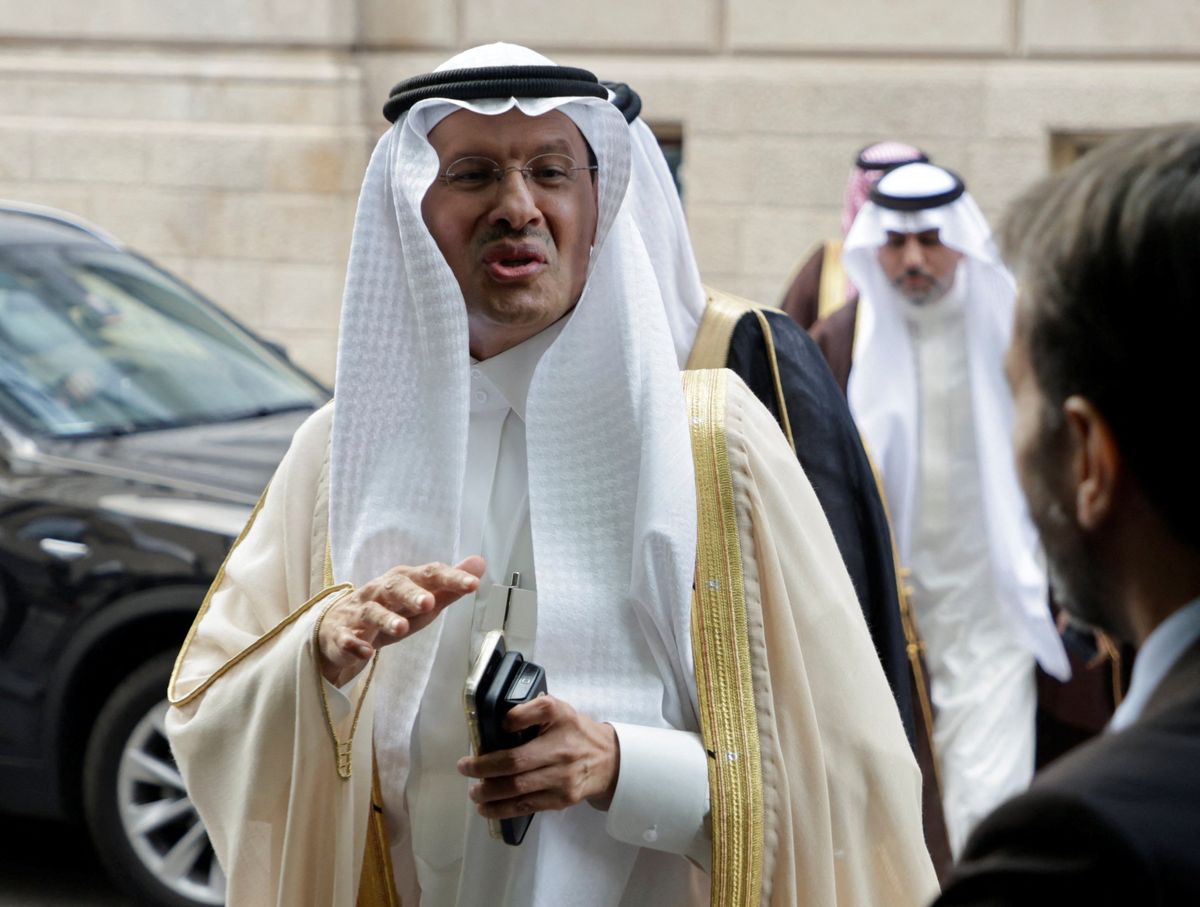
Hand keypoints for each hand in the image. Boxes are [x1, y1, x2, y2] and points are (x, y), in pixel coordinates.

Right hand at [317, 556, 484, 684]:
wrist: (342, 626)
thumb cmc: (392, 610)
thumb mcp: (423, 599)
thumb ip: (450, 586)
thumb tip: (480, 563)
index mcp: (404, 580)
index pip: (429, 574)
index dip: (451, 578)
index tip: (472, 584)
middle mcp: (381, 592)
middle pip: (395, 587)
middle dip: (412, 594)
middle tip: (429, 603)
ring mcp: (359, 612)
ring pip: (371, 612)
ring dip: (386, 619)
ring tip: (401, 629)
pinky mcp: (342, 634)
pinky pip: (346, 638)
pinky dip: (355, 644)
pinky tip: (366, 652)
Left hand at [457, 695, 619, 818]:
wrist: (608, 760)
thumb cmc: (574, 732)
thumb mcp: (557, 710)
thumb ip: (530, 711)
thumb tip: (496, 725)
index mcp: (559, 718)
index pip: (532, 713)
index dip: (511, 720)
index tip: (496, 727)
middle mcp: (562, 747)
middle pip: (516, 761)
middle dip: (484, 767)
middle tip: (465, 768)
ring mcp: (563, 777)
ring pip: (519, 789)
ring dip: (489, 793)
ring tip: (474, 793)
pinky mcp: (562, 799)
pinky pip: (527, 806)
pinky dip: (503, 809)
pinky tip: (487, 808)